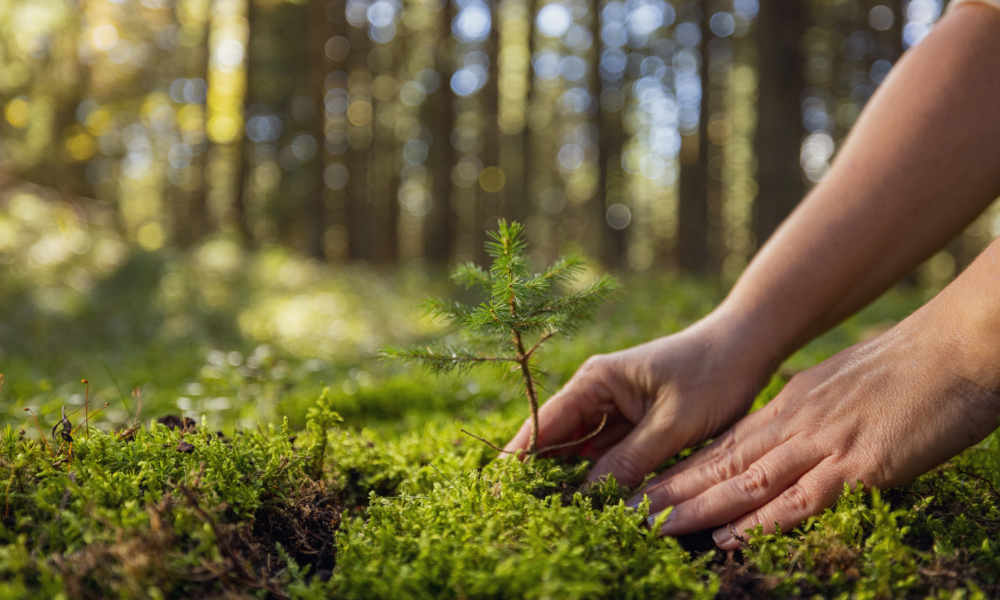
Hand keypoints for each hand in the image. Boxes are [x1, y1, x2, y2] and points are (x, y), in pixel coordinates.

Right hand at [502, 312, 775, 487]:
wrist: (747, 345)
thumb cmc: (712, 374)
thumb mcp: (673, 424)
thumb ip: (631, 460)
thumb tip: (590, 496)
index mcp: (596, 380)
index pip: (545, 423)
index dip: (520, 457)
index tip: (503, 489)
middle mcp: (596, 391)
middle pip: (556, 438)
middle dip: (541, 473)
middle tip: (526, 509)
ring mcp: (613, 405)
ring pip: (580, 449)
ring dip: (569, 477)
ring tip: (552, 510)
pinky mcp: (632, 418)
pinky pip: (606, 451)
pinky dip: (598, 473)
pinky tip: (589, 498)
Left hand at [634, 305, 999, 549]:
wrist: (957, 345)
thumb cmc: (909, 366)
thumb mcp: (843, 384)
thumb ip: (811, 409)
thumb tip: (789, 425)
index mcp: (793, 406)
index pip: (725, 444)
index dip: (683, 470)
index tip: (646, 488)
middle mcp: (797, 423)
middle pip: (721, 462)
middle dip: (671, 490)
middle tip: (624, 510)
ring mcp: (826, 444)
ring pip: (746, 480)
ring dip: (698, 507)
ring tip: (654, 526)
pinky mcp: (861, 464)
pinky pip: (803, 498)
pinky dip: (762, 521)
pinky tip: (729, 536)